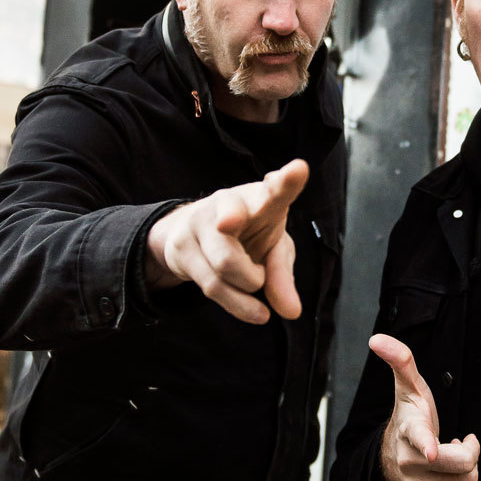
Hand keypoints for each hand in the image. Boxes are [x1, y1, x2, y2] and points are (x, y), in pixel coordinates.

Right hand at [145, 159, 307, 323]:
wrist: (194, 232)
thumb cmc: (248, 235)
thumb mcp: (272, 251)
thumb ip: (282, 276)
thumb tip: (291, 312)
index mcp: (262, 198)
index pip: (276, 189)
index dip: (287, 182)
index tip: (299, 169)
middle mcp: (229, 203)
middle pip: (232, 216)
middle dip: (231, 217)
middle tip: (228, 225)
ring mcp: (201, 222)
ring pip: (224, 264)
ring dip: (249, 286)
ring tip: (258, 283)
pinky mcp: (182, 247)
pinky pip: (212, 286)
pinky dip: (238, 305)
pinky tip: (255, 311)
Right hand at [371, 334, 479, 479]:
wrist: (392, 455)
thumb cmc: (408, 417)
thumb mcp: (409, 388)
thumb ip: (401, 361)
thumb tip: (377, 339)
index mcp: (409, 429)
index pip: (418, 436)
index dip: (427, 444)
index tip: (431, 451)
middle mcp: (410, 460)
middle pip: (462, 463)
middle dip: (470, 452)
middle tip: (462, 442)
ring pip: (466, 480)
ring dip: (466, 467)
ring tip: (452, 454)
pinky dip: (462, 480)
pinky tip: (450, 470)